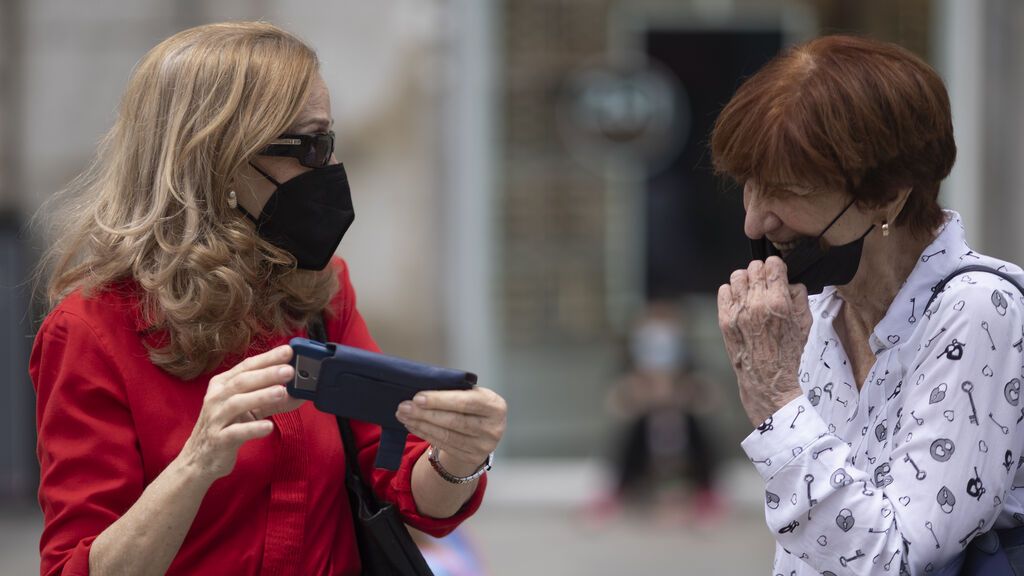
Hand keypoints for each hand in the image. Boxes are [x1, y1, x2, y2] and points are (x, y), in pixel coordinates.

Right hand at [178, 345, 303, 481]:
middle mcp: (217, 398)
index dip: (267, 358)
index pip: (247, 366)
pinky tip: (268, 426)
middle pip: (243, 381)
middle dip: (267, 374)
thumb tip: (301, 392)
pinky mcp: (218, 440)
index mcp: (223, 384)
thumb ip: (273, 400)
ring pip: (237, 403)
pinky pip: (236, 432)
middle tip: (290, 370)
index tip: (288, 351)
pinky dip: (252, 428)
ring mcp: (216, 418)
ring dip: (261, 396)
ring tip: (282, 392)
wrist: (200, 459)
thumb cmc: (226, 427)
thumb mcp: (250, 410)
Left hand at [396, 387, 506, 475]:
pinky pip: (443, 445)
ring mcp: (483, 446)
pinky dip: (425, 434)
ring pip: (446, 435)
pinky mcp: (472, 458)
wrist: (486, 429)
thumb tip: (421, 391)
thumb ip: (454, 391)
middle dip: (425, 414)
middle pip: (453, 421)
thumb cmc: (473, 405)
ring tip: (403, 415)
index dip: (440, 400)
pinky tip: (412, 426)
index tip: (417, 397)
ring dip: (421, 425)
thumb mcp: (473, 394)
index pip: (465, 402)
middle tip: (404, 407)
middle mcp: (493, 428)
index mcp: (495, 406)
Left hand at [718, 256, 810, 425]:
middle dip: (762, 273)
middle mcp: (756, 303)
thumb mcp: (805, 322)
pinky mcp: (724, 319)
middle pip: (754, 267)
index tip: (777, 272)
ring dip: (746, 280)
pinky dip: (732, 293)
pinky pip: (724, 290)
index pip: (773, 265)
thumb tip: (789, 280)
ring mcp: (738, 311)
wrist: (768, 377)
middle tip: (765, 284)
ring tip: (752, 292)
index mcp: (778, 302)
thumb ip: (799, 295)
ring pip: (737, 276)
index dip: (776, 267)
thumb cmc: (788, 351)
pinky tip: (741, 302)